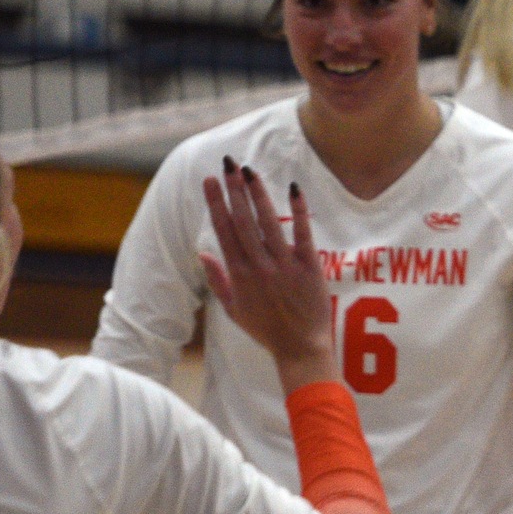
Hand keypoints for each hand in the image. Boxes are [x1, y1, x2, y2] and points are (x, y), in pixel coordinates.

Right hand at [200, 158, 335, 393]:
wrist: (300, 348)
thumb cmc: (267, 330)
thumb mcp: (233, 310)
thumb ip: (218, 280)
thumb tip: (203, 253)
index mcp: (239, 274)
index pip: (224, 231)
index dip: (216, 204)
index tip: (210, 180)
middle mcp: (259, 266)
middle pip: (243, 221)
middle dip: (233, 190)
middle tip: (227, 164)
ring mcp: (284, 266)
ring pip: (268, 223)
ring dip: (258, 195)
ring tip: (249, 170)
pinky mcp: (309, 267)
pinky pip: (303, 234)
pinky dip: (298, 211)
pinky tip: (294, 188)